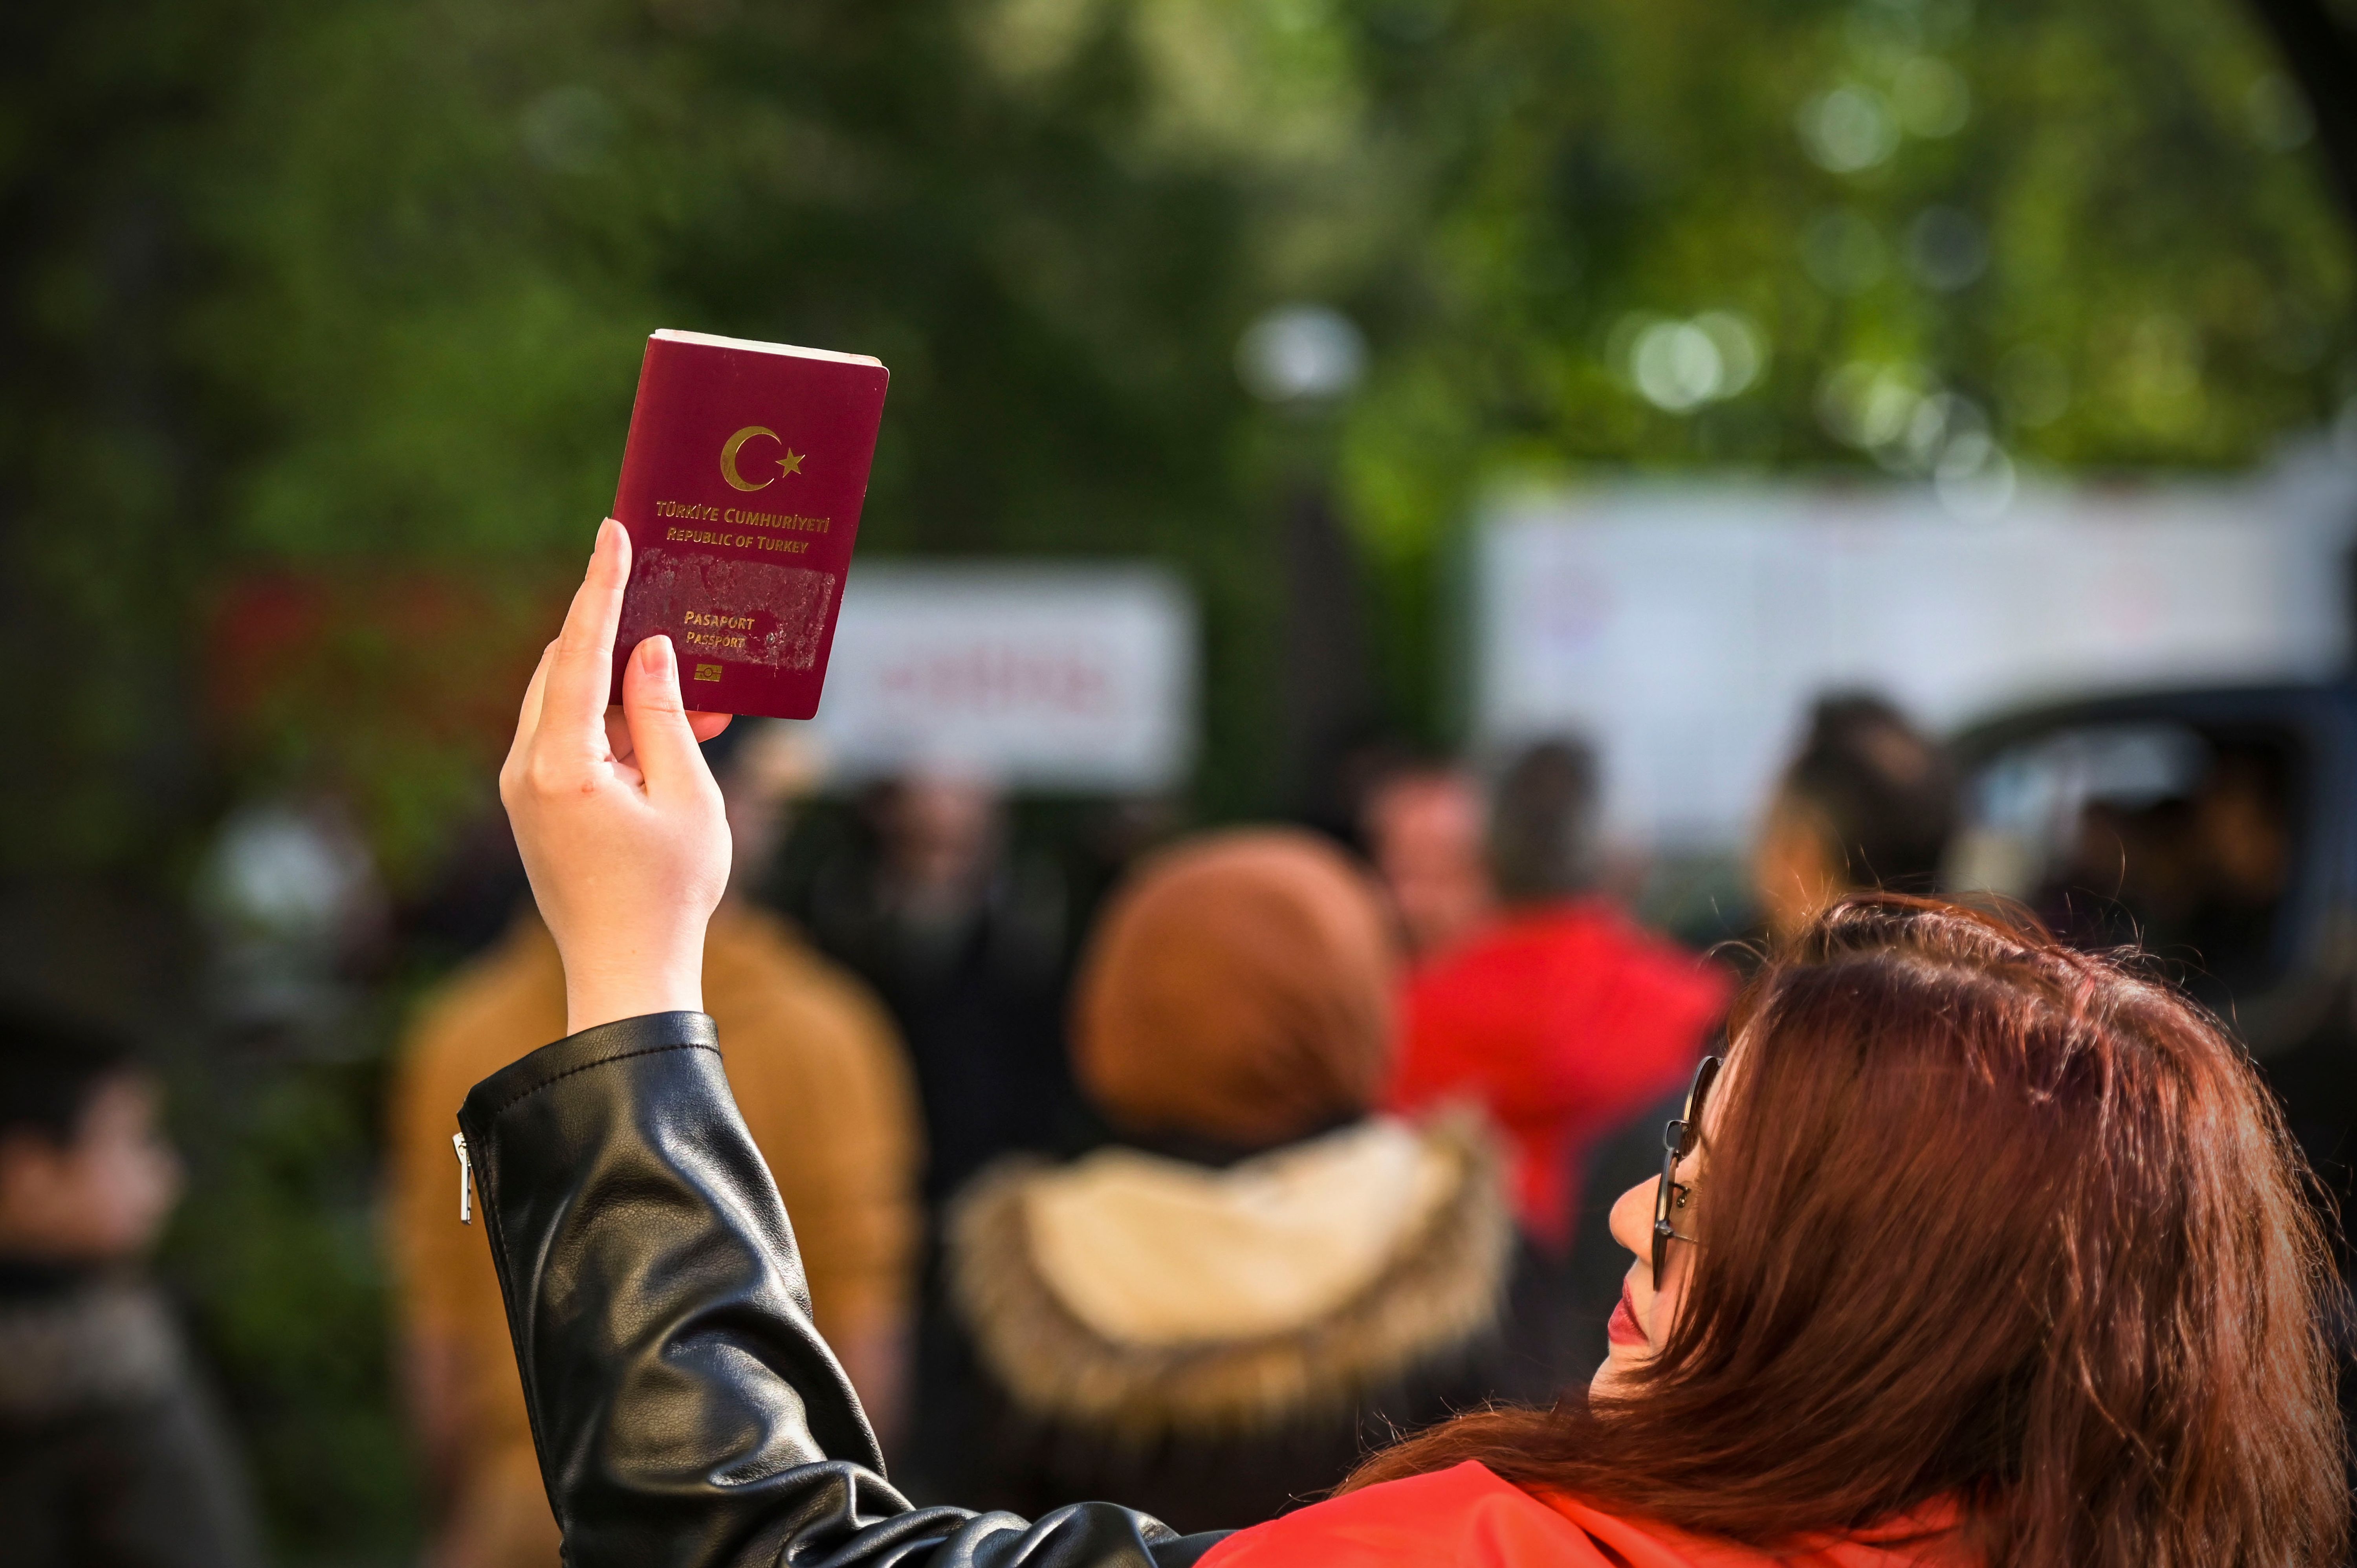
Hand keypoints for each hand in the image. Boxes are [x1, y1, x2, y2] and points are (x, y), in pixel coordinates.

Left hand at [501, 520, 734, 1033]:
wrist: (628, 975)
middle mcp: (526, 771)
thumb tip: (650, 649)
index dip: (602, 588)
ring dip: (626, 691)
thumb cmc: (669, 894)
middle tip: (679, 617)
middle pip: (565, 670)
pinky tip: (671, 736)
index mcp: (561, 767)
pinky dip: (616, 726)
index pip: (581, 653)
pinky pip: (570, 740)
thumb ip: (667, 715)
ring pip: (568, 704)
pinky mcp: (536, 806)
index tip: (613, 533)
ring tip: (700, 703)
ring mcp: (523, 790)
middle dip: (622, 640)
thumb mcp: (689, 796)